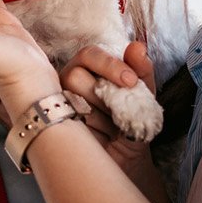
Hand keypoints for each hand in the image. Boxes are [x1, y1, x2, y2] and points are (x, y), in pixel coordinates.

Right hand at [62, 43, 158, 169]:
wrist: (130, 155)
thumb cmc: (133, 118)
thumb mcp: (143, 93)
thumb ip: (141, 70)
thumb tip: (138, 47)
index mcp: (87, 67)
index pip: (89, 54)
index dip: (109, 65)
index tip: (131, 81)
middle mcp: (68, 82)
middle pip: (75, 76)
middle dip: (104, 95)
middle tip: (122, 110)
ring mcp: (60, 105)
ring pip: (72, 101)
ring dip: (102, 116)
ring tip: (117, 126)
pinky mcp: (58, 128)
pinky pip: (72, 126)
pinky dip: (96, 132)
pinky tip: (107, 137)